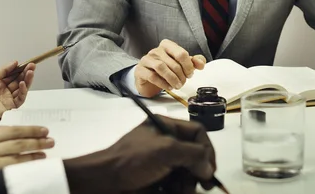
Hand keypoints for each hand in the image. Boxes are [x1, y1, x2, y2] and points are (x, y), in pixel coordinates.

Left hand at [0, 61, 35, 128]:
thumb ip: (5, 69)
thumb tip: (15, 63)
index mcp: (0, 83)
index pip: (14, 75)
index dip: (22, 69)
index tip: (28, 63)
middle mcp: (5, 91)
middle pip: (20, 81)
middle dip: (26, 73)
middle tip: (32, 67)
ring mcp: (9, 99)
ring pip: (22, 89)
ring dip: (27, 80)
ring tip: (30, 72)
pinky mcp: (11, 107)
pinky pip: (20, 98)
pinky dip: (23, 90)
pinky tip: (23, 83)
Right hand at [0, 125, 53, 171]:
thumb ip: (0, 136)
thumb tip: (26, 133)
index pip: (13, 131)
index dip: (31, 130)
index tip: (44, 131)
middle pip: (18, 144)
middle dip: (37, 142)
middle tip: (50, 141)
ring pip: (17, 158)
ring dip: (34, 156)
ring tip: (44, 154)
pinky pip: (12, 171)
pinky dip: (25, 168)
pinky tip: (34, 167)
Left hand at [63, 116, 215, 193]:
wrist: (105, 181)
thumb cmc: (133, 160)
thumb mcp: (165, 150)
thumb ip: (192, 154)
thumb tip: (208, 168)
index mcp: (166, 126)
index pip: (197, 132)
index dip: (207, 149)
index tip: (210, 169)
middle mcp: (165, 141)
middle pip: (194, 155)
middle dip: (198, 171)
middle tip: (202, 186)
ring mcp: (160, 162)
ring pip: (186, 173)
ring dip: (189, 184)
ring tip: (183, 193)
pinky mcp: (156, 179)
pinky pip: (175, 184)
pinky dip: (179, 190)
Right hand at [134, 39, 205, 97]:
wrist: (148, 77)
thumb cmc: (165, 68)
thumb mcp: (181, 64)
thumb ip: (193, 62)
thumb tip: (201, 63)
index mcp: (167, 45)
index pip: (181, 53)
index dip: (188, 66)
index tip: (190, 73)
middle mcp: (156, 51)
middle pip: (172, 62)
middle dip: (181, 75)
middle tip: (183, 82)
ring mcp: (147, 59)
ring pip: (161, 67)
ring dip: (172, 79)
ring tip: (177, 85)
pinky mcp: (140, 70)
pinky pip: (152, 76)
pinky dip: (162, 83)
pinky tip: (168, 87)